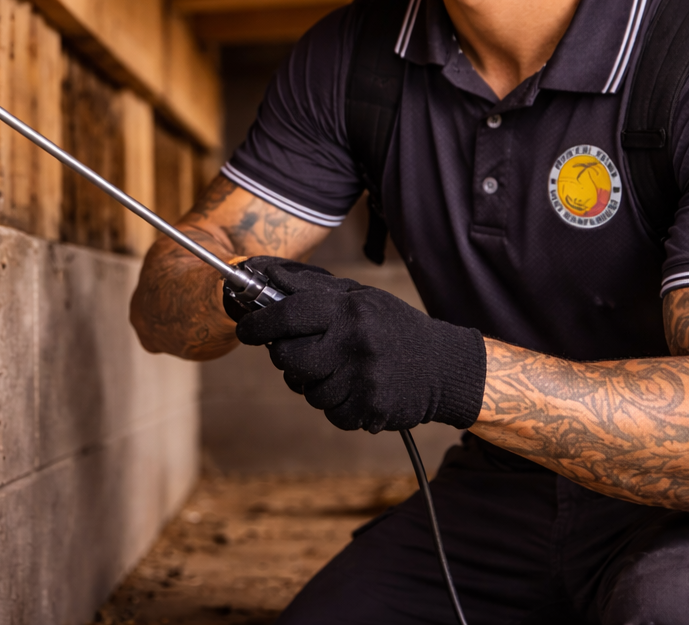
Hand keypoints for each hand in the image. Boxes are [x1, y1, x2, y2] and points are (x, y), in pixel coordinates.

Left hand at [227, 256, 485, 432]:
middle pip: (289, 358)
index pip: (289, 314)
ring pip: (306, 389)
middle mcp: (355, 342)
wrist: (443, 367)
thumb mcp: (359, 297)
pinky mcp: (369, 409)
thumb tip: (266, 276)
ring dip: (313, 382)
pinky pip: (329, 412)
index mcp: (350, 310)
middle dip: (286, 357)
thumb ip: (312, 289)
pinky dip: (335, 402)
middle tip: (298, 351)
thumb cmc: (393, 327)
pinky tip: (354, 387)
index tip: (245, 330)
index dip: (260, 324)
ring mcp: (362, 379)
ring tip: (338, 367)